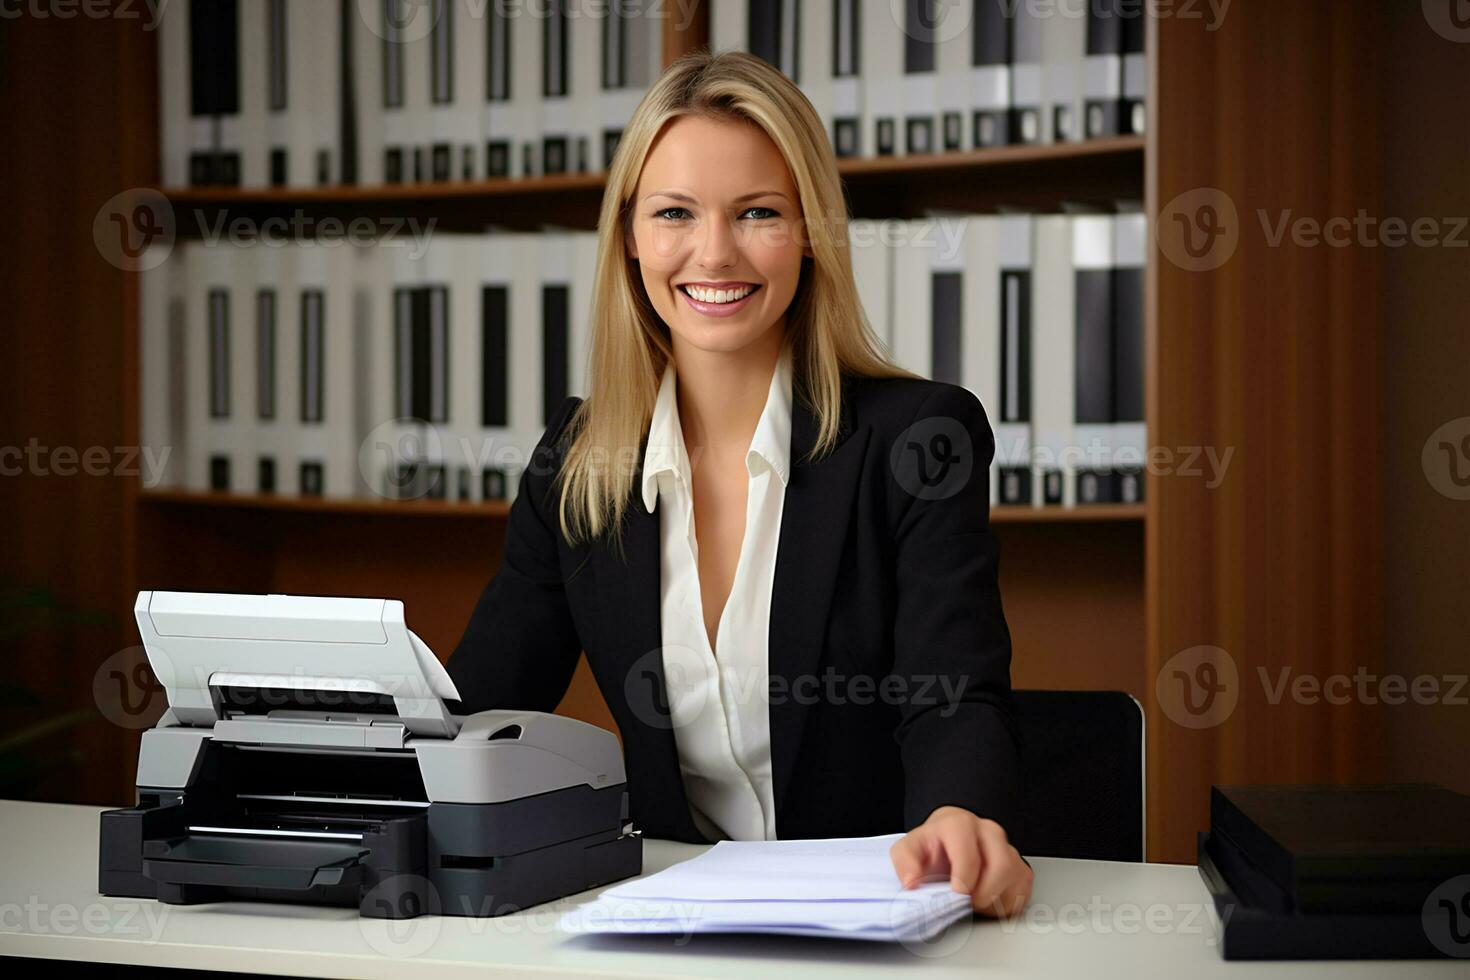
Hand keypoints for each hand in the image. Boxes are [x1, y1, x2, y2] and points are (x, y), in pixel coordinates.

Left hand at [890, 806, 1032, 917]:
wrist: (951, 843)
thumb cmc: (934, 847)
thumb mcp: (910, 849)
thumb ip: (905, 862)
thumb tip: (912, 882)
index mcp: (959, 824)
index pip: (970, 852)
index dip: (965, 877)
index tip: (958, 892)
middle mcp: (989, 831)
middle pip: (1001, 866)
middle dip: (983, 892)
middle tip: (966, 900)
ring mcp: (1008, 849)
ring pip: (1014, 880)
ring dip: (993, 900)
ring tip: (974, 899)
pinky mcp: (1021, 868)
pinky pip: (1021, 894)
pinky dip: (1004, 905)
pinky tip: (987, 899)